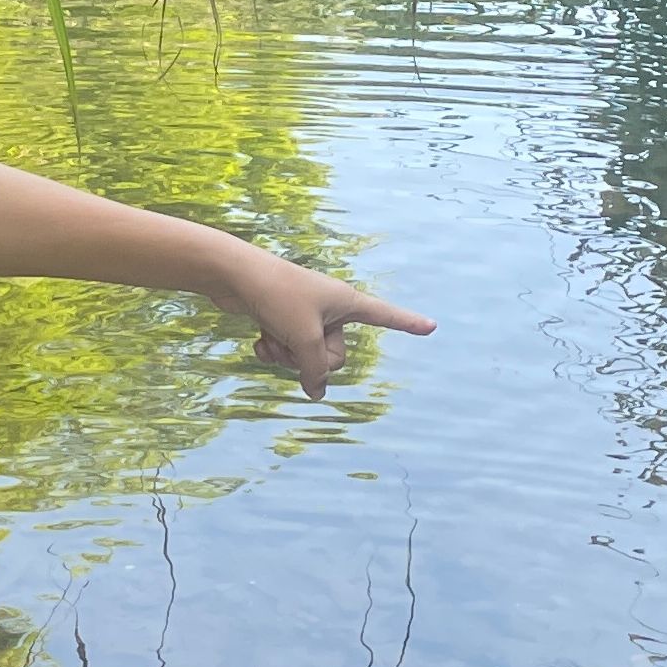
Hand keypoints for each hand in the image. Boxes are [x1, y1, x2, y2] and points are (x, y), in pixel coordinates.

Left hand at [207, 247, 435, 399]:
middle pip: (336, 355)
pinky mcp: (282, 320)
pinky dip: (272, 350)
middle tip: (295, 341)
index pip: (386, 316)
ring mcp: (305, 315)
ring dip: (286, 355)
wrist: (233, 275)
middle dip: (312, 358)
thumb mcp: (303, 339)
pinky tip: (258, 340)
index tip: (432, 326)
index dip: (408, 323)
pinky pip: (286, 350)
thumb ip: (315, 370)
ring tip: (272, 336)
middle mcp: (330, 308)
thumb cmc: (277, 297)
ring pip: (306, 356)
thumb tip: (316, 391)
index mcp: (347, 302)